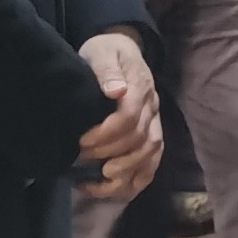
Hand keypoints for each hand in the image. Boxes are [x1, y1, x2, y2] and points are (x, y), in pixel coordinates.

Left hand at [75, 30, 161, 201]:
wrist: (121, 49)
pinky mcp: (152, 135)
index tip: (81, 141)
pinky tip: (114, 188)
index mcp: (141, 86)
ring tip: (99, 179)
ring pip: (150, 154)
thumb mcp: (102, 52)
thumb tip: (115, 91)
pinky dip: (136, 180)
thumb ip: (107, 70)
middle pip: (140, 139)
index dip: (106, 134)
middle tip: (81, 156)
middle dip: (109, 152)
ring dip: (125, 172)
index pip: (130, 117)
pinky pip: (153, 163)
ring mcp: (155, 123)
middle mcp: (153, 107)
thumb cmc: (106, 52)